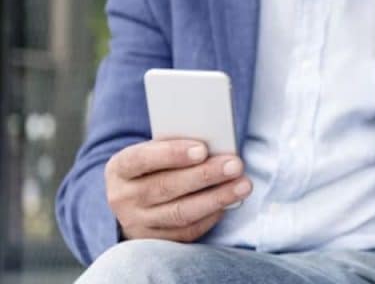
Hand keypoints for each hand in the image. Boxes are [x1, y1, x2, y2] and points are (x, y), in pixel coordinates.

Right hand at [105, 139, 251, 241]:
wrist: (134, 202)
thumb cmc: (154, 168)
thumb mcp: (154, 153)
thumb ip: (176, 147)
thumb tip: (216, 144)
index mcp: (120, 168)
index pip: (141, 159)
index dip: (172, 154)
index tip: (202, 149)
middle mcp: (123, 198)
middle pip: (167, 187)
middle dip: (205, 175)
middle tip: (235, 165)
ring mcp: (136, 223)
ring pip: (180, 212)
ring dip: (216, 198)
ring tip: (243, 186)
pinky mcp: (153, 241)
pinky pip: (186, 231)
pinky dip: (210, 216)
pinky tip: (229, 204)